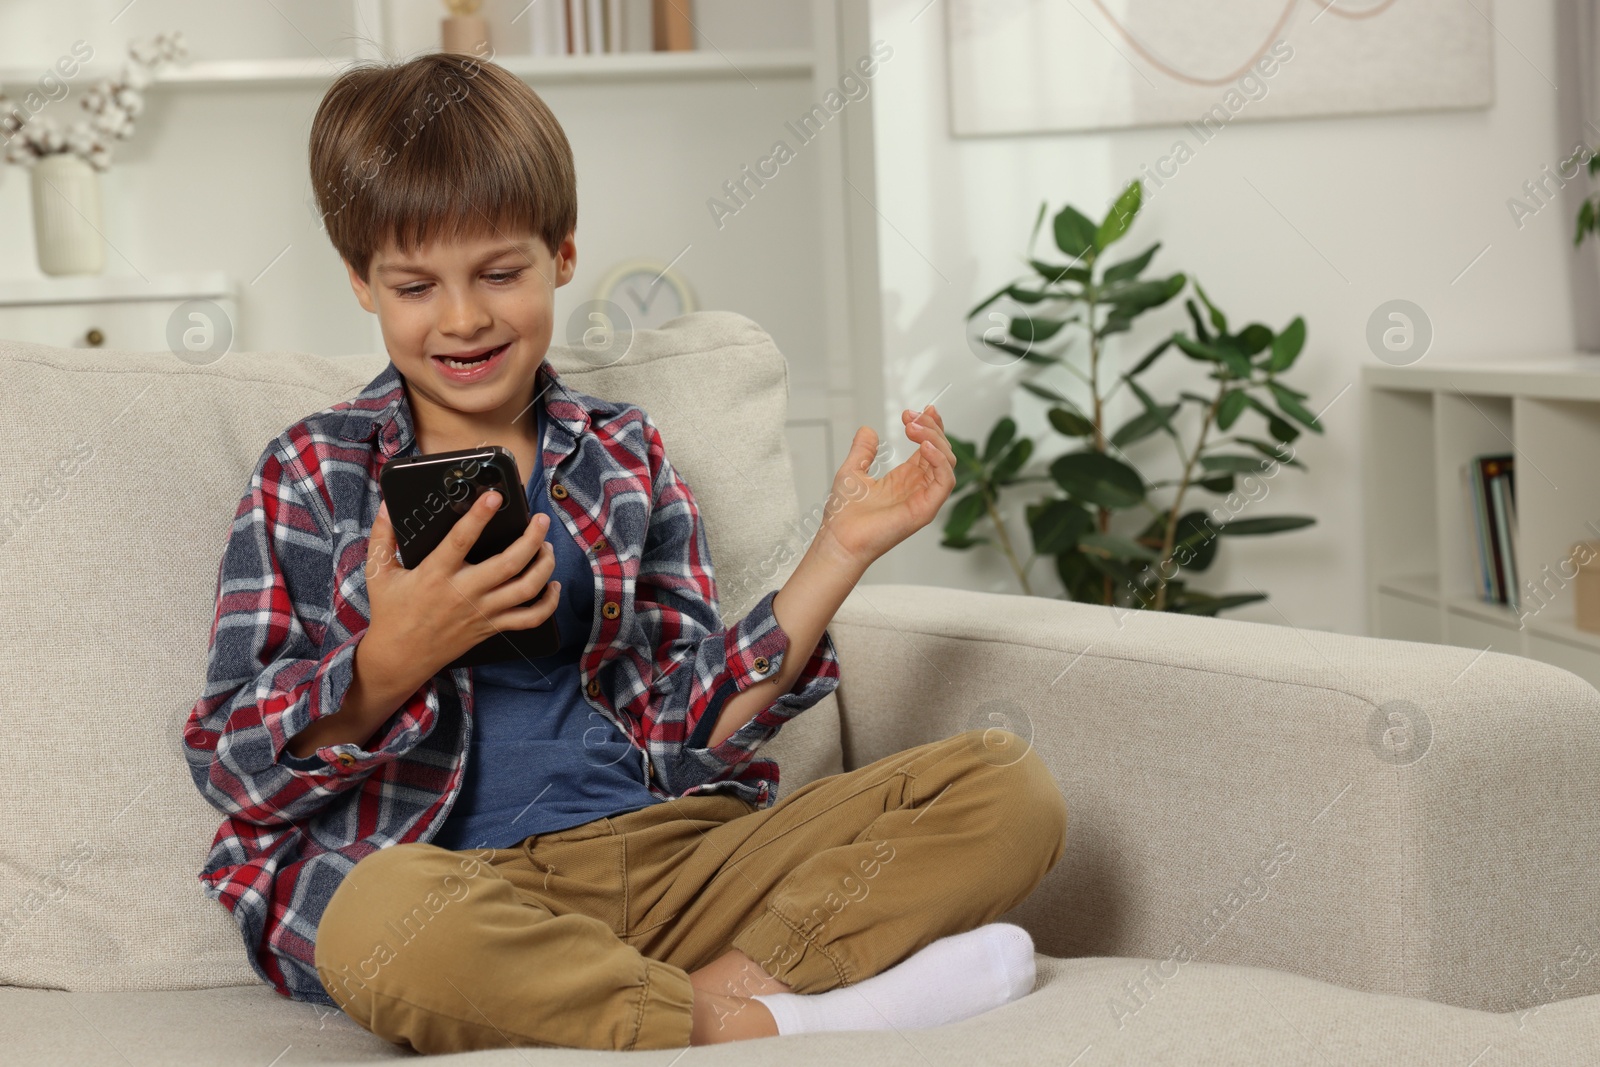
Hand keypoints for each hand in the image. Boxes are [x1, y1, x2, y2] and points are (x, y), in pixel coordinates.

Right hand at [363, 491, 560, 678]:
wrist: (399, 658)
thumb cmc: (391, 612)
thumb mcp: (380, 573)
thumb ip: (382, 537)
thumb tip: (386, 506)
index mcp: (436, 575)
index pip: (461, 540)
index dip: (479, 515)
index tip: (494, 496)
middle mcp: (464, 593)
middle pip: (509, 563)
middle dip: (532, 538)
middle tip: (541, 519)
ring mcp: (482, 612)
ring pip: (526, 589)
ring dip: (544, 565)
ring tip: (548, 546)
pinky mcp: (491, 627)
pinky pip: (529, 619)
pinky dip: (548, 604)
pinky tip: (553, 586)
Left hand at [816, 403, 956, 567]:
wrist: (839, 538)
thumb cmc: (844, 514)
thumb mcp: (852, 470)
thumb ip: (863, 450)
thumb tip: (867, 430)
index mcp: (905, 478)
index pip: (929, 448)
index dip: (930, 427)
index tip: (921, 409)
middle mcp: (918, 487)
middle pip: (941, 451)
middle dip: (930, 428)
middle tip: (910, 417)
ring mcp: (924, 498)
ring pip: (947, 462)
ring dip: (935, 439)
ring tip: (914, 427)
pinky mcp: (926, 510)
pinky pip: (945, 481)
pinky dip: (940, 461)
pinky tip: (924, 447)